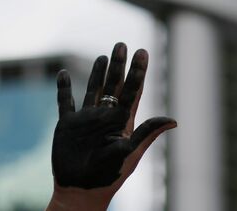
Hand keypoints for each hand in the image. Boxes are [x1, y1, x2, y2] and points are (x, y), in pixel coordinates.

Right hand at [47, 43, 176, 210]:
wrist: (81, 191)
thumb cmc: (109, 176)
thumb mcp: (130, 153)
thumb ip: (148, 133)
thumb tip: (174, 120)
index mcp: (123, 121)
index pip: (132, 90)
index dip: (138, 72)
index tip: (142, 53)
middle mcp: (106, 116)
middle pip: (114, 84)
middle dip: (119, 65)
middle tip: (122, 45)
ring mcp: (87, 119)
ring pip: (93, 89)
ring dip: (98, 72)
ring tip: (104, 55)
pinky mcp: (67, 125)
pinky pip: (65, 102)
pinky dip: (63, 88)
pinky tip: (63, 73)